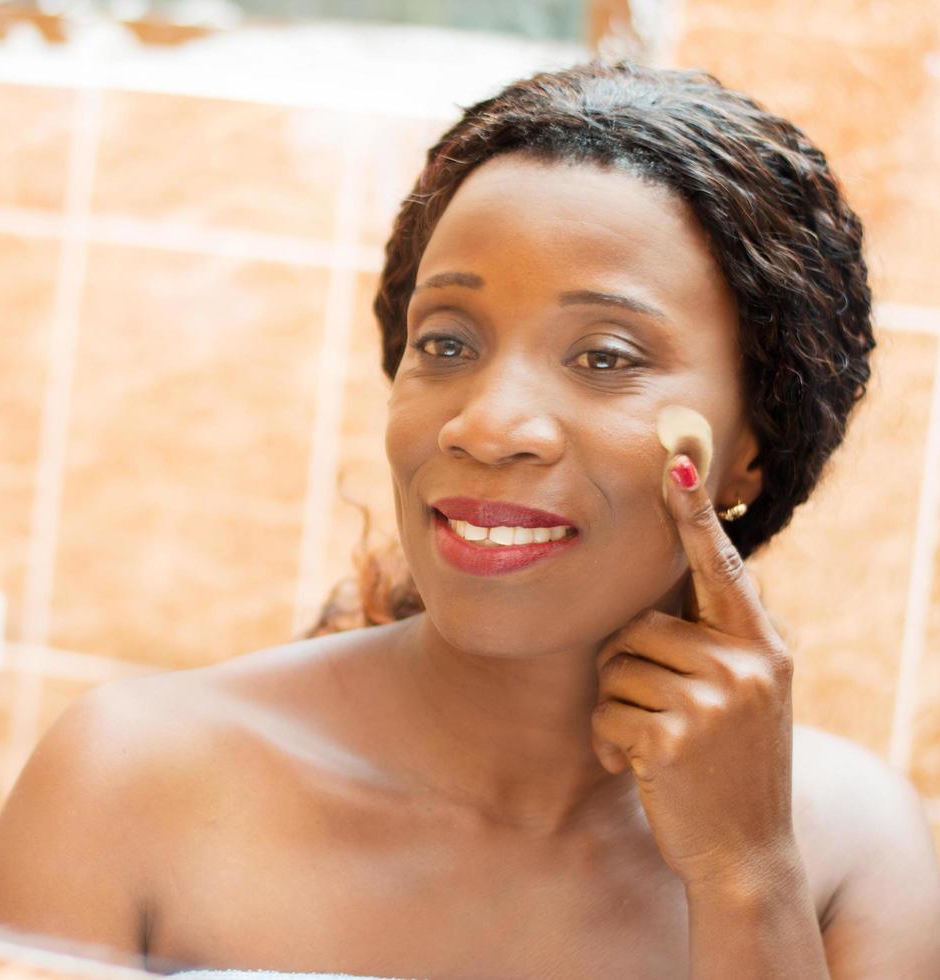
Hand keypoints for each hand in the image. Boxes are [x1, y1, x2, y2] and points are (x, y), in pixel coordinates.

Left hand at [590, 453, 798, 891]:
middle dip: (628, 672)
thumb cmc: (726, 767)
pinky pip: (606, 715)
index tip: (675, 465)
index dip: (694, 518)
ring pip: (615, 670)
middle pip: (638, 627)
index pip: (722, 570)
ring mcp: (714, 701)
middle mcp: (746, 665)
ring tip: (657, 746)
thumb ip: (714, 644)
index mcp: (762, 647)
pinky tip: (643, 771)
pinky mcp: (674, 736)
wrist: (745, 854)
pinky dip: (610, 746)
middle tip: (661, 718)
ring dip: (617, 712)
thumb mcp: (741, 697)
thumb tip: (668, 591)